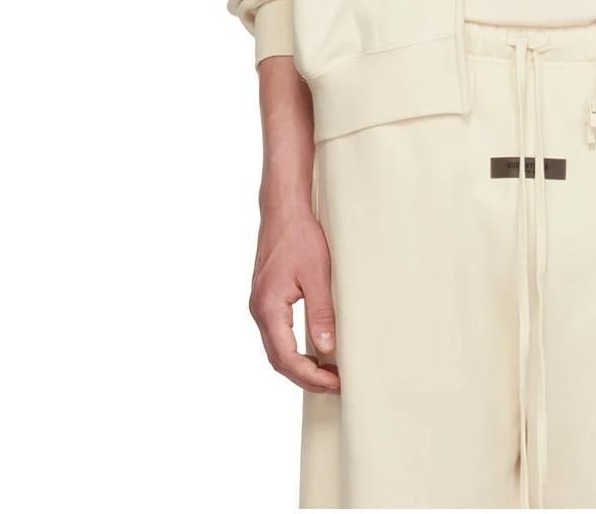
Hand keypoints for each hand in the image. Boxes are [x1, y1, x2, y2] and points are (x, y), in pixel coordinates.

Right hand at [250, 205, 339, 392]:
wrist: (283, 210)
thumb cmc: (300, 237)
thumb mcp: (318, 275)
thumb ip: (321, 313)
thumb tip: (328, 350)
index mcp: (268, 307)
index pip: (286, 357)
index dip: (311, 376)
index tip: (336, 383)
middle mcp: (259, 310)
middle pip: (278, 360)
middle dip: (306, 377)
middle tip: (336, 385)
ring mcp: (261, 306)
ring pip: (276, 350)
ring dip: (300, 366)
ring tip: (329, 374)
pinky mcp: (267, 300)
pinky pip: (277, 335)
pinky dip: (295, 351)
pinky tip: (316, 352)